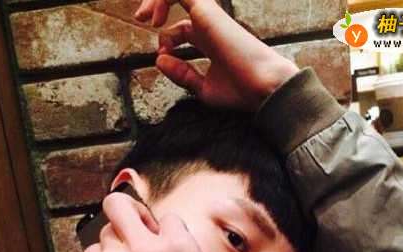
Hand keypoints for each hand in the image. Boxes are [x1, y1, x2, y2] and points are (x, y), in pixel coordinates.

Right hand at [67, 192, 226, 251]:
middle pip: (107, 230)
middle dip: (122, 237)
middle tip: (140, 248)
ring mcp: (142, 250)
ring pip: (124, 208)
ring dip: (139, 221)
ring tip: (156, 241)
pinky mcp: (174, 242)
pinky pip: (168, 218)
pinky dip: (173, 231)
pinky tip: (179, 251)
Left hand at [135, 0, 298, 110]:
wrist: (262, 88)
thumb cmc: (241, 92)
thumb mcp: (204, 88)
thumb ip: (182, 74)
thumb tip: (159, 60)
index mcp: (211, 42)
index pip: (182, 29)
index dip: (166, 41)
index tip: (163, 58)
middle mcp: (210, 25)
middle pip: (180, 2)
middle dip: (156, 7)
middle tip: (140, 19)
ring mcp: (209, 16)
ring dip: (157, 0)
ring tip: (143, 16)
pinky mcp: (207, 11)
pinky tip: (155, 16)